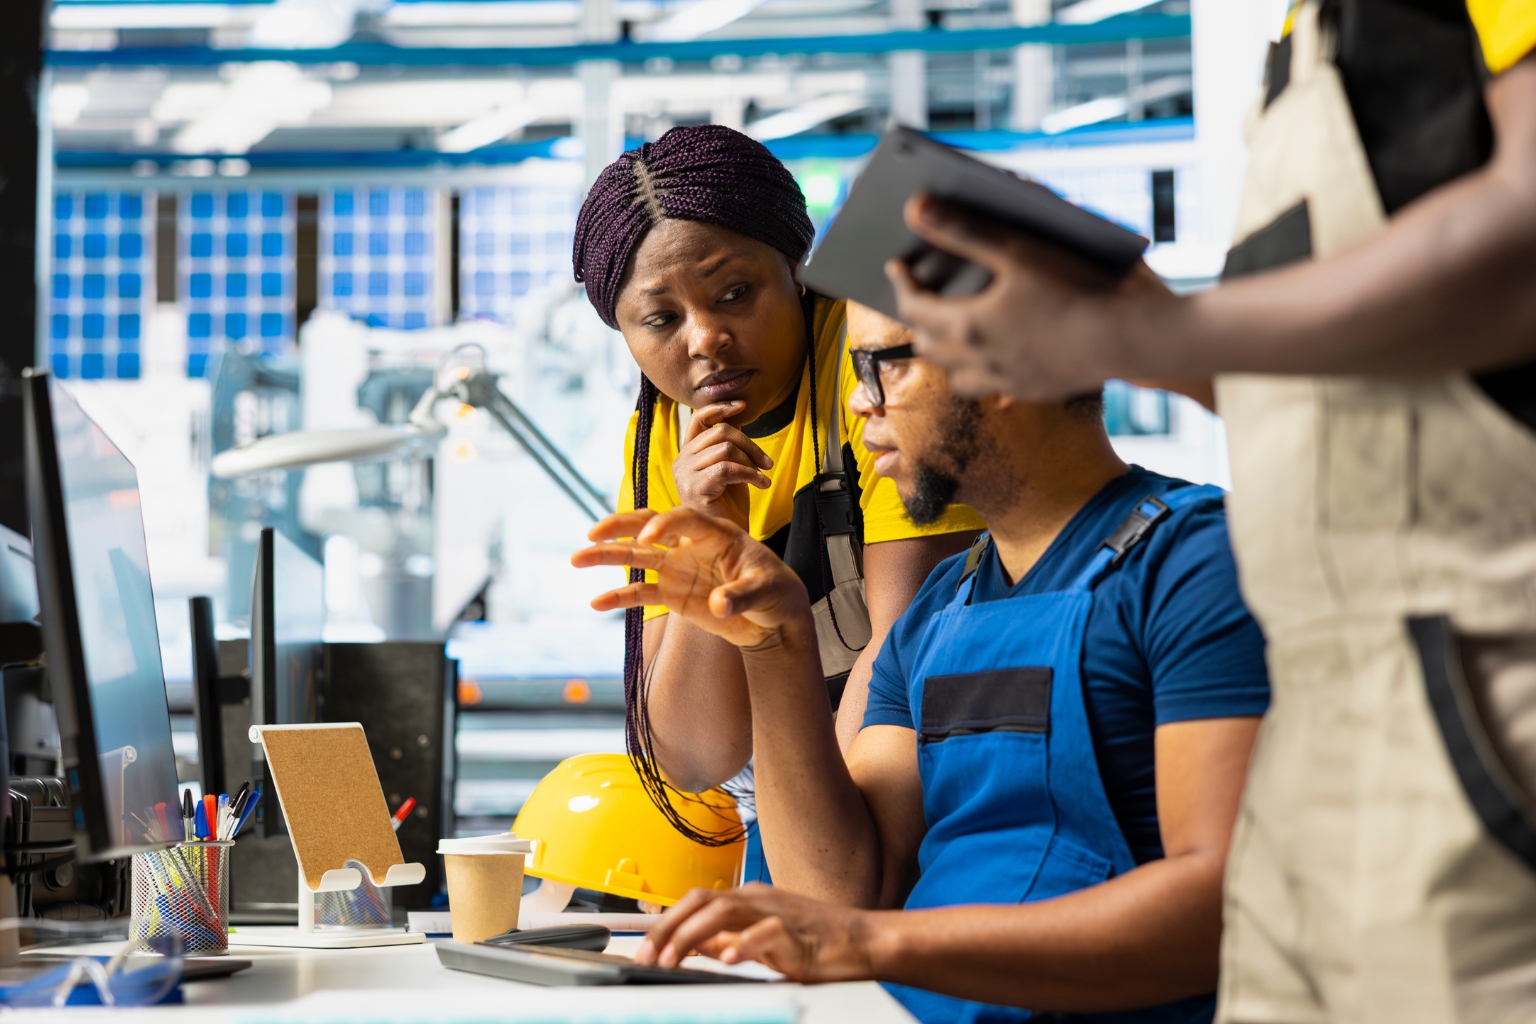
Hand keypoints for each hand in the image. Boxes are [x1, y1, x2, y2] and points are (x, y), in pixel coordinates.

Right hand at [572, 508, 810, 648]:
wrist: (773, 617)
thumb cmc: (776, 592)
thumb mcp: (765, 592)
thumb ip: (741, 596)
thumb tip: (719, 604)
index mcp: (716, 534)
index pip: (683, 519)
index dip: (663, 525)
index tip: (645, 540)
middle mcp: (690, 546)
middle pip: (649, 527)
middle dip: (620, 527)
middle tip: (592, 533)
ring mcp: (679, 568)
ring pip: (637, 557)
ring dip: (607, 556)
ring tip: (576, 558)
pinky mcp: (673, 593)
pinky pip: (641, 592)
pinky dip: (619, 597)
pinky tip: (596, 603)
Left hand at [634, 883, 878, 982]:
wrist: (866, 941)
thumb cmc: (818, 942)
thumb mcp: (763, 939)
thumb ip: (729, 939)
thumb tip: (694, 945)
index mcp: (749, 899)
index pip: (696, 902)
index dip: (665, 924)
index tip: (642, 951)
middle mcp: (759, 899)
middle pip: (702, 901)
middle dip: (669, 928)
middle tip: (647, 957)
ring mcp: (779, 912)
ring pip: (725, 910)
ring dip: (692, 935)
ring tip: (672, 960)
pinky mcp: (799, 932)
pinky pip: (767, 933)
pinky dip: (743, 944)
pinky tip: (726, 958)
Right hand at [673, 400, 772, 528]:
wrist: (726, 539)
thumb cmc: (728, 506)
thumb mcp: (729, 467)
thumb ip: (727, 444)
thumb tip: (736, 416)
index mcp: (687, 454)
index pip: (698, 419)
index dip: (720, 408)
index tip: (742, 405)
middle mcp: (681, 461)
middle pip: (720, 432)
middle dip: (750, 444)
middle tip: (767, 462)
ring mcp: (685, 475)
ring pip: (726, 448)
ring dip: (752, 461)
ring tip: (762, 476)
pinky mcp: (695, 488)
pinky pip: (728, 468)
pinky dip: (751, 474)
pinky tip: (762, 484)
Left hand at [886, 195, 1176, 400]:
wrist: (1129, 337)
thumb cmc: (1075, 287)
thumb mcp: (1015, 249)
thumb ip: (963, 229)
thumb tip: (915, 208)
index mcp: (968, 326)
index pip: (914, 309)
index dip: (901, 285)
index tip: (896, 267)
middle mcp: (980, 362)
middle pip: (929, 347)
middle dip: (919, 321)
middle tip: (921, 298)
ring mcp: (1007, 383)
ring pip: (958, 377)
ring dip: (948, 355)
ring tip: (952, 333)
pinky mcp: (1035, 393)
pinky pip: (995, 392)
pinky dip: (984, 374)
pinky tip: (995, 361)